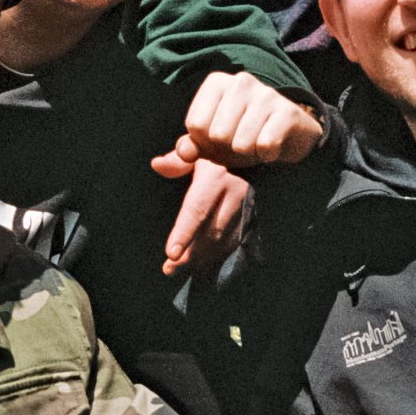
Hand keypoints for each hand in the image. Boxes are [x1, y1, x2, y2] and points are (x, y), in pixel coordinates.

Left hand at [152, 71, 324, 174]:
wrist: (290, 136)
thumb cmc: (242, 136)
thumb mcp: (209, 145)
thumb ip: (183, 154)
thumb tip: (158, 165)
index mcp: (216, 83)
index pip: (195, 126)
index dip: (206, 144)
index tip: (221, 139)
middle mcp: (240, 81)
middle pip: (217, 135)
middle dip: (228, 150)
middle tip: (242, 143)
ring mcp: (266, 94)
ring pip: (240, 143)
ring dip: (249, 154)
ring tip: (257, 143)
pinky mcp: (287, 111)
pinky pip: (265, 146)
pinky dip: (268, 155)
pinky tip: (274, 146)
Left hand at [155, 156, 250, 277]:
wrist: (258, 149)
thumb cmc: (221, 148)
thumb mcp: (199, 147)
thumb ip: (177, 160)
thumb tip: (156, 165)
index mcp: (217, 177)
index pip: (197, 210)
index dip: (184, 233)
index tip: (171, 254)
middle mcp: (237, 194)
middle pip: (211, 233)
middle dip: (190, 254)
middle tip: (170, 267)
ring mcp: (251, 207)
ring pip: (225, 241)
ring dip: (204, 258)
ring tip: (181, 267)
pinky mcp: (259, 215)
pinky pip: (238, 241)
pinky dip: (220, 253)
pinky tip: (205, 260)